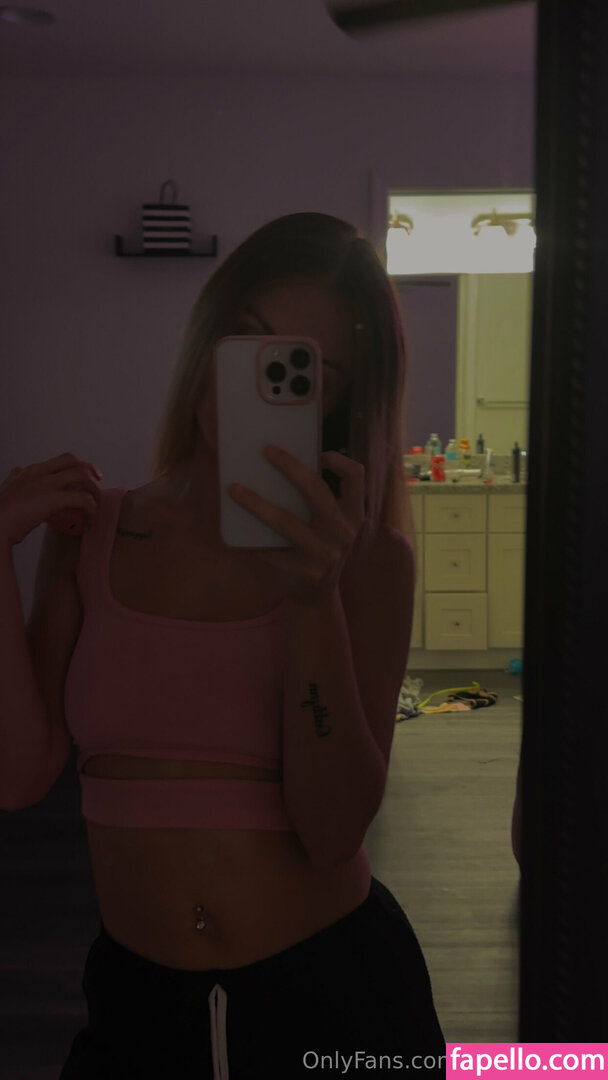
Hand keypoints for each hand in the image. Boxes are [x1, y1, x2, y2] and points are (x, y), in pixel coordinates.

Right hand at [0, 453, 101, 548]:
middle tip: (98, 482)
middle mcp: (39, 473)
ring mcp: (45, 484)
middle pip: (73, 460)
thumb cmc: (0, 515)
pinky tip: (90, 518)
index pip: (61, 460)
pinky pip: (82, 499)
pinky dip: (91, 508)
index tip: (87, 475)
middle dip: (90, 469)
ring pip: (81, 476)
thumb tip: (18, 473)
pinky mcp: (52, 498)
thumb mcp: (8, 488)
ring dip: (93, 491)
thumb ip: (16, 479)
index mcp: (29, 471)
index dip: (78, 466)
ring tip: (96, 506)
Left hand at [229, 445, 368, 604]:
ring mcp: (325, 554)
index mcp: (354, 515)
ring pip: (285, 521)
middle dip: (290, 467)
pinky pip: (271, 550)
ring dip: (256, 503)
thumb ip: (322, 501)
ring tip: (235, 489)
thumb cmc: (320, 547)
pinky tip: (236, 534)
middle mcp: (343, 532)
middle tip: (266, 451)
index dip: (339, 460)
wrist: (319, 594)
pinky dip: (252, 541)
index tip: (318, 453)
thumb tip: (283, 464)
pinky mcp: (305, 571)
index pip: (356, 477)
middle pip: (317, 491)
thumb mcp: (332, 524)